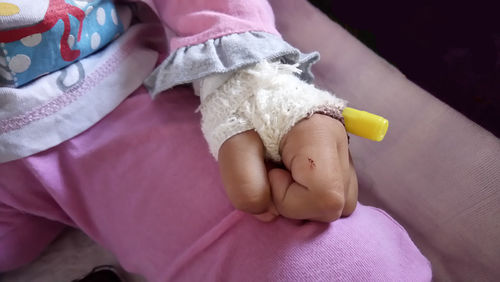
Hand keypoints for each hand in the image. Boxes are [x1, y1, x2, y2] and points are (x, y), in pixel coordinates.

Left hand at [218, 114, 357, 221]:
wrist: (249, 91)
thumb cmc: (242, 115)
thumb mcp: (232, 149)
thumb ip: (245, 189)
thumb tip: (270, 213)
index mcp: (321, 135)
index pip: (325, 197)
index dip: (289, 198)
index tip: (269, 171)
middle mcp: (342, 146)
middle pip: (335, 206)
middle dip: (296, 203)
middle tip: (272, 173)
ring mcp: (345, 155)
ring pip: (338, 205)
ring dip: (304, 201)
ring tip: (282, 173)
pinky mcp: (340, 163)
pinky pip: (334, 197)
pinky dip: (309, 196)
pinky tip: (292, 176)